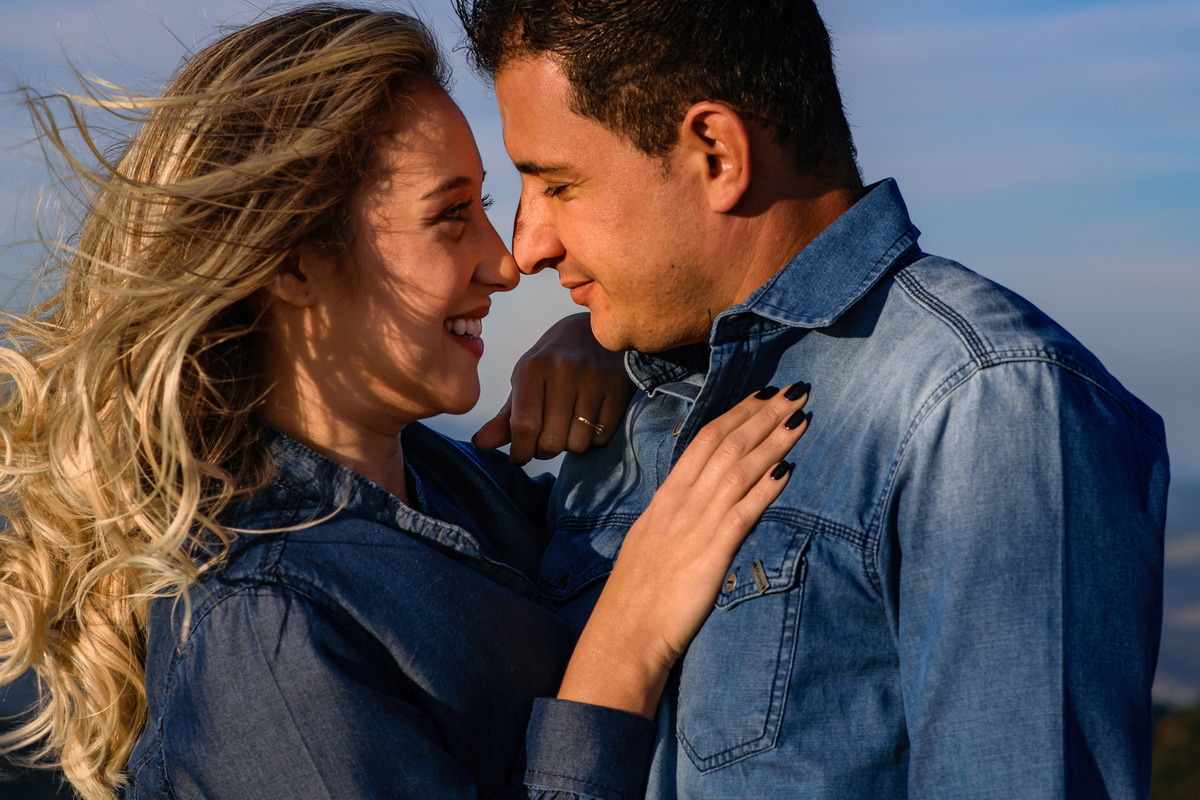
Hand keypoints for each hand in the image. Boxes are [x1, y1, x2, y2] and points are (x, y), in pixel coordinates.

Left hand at [472, 313, 633, 463]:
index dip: (520, 451)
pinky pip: (601, 437)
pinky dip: (592, 438)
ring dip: (569, 445)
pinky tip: (587, 420)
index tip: (520, 455)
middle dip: (544, 450)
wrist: (591, 331)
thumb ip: (505, 417)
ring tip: (566, 427)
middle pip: (551, 441)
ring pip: (577, 443)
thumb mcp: (524, 382)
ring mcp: (595, 378)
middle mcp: (564, 370)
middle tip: (544, 440)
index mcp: (533, 367)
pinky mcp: (619, 388)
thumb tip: (480, 445)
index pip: (524, 426)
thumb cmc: (550, 363)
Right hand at [557, 384, 811, 717]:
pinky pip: (742, 512)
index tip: (763, 395)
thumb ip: (677, 518)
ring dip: (773, 440)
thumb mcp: (652, 544)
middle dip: (763, 414)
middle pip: (725, 444)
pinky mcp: (709, 555)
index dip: (737, 414)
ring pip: (738, 470)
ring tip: (801, 418)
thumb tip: (703, 501)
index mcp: (665, 498)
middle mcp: (679, 504)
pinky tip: (788, 469)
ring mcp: (694, 527)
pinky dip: (765, 488)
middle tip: (795, 390)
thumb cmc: (636, 599)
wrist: (623, 636)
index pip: (704, 441)